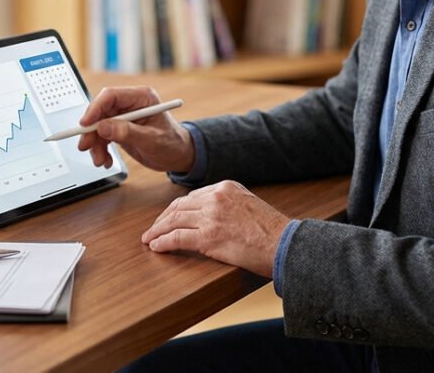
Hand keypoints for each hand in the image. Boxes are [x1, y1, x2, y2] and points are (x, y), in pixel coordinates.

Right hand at [78, 86, 195, 171]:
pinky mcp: (119, 128)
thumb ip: (127, 133)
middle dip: (91, 131)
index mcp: (141, 97)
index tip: (85, 125)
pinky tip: (106, 160)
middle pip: (101, 111)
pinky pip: (102, 136)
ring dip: (95, 144)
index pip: (111, 96)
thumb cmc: (172, 144)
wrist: (178, 156)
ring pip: (98, 126)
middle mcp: (130, 104)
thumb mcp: (151, 140)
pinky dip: (100, 149)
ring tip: (101, 160)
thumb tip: (103, 127)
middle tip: (86, 146)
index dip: (95, 108)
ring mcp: (124, 116)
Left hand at [141, 181, 290, 277]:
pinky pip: (176, 238)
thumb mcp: (250, 205)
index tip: (169, 218)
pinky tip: (156, 247)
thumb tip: (215, 217)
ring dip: (157, 231)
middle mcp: (216, 198)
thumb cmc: (273, 232)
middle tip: (153, 229)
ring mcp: (211, 216)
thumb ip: (230, 205)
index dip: (176, 209)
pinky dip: (162, 242)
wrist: (284, 244)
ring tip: (149, 239)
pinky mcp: (208, 237)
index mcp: (226, 187)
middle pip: (179, 206)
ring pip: (173, 221)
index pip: (192, 196)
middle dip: (162, 219)